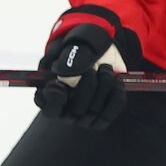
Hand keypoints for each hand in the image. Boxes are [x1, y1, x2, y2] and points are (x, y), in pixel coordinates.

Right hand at [36, 10, 127, 128]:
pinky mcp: (101, 117)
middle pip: (77, 110)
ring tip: (105, 68)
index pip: (49, 108)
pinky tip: (115, 79)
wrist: (101, 52)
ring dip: (105, 83)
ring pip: (95, 110)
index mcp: (48, 95)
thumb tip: (66, 75)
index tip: (60, 83)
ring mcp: (83, 117)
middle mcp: (64, 110)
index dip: (56, 98)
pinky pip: (112, 110)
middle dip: (89, 84)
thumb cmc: (80, 49)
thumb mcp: (73, 48)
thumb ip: (68, 60)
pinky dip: (117, 91)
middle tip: (92, 68)